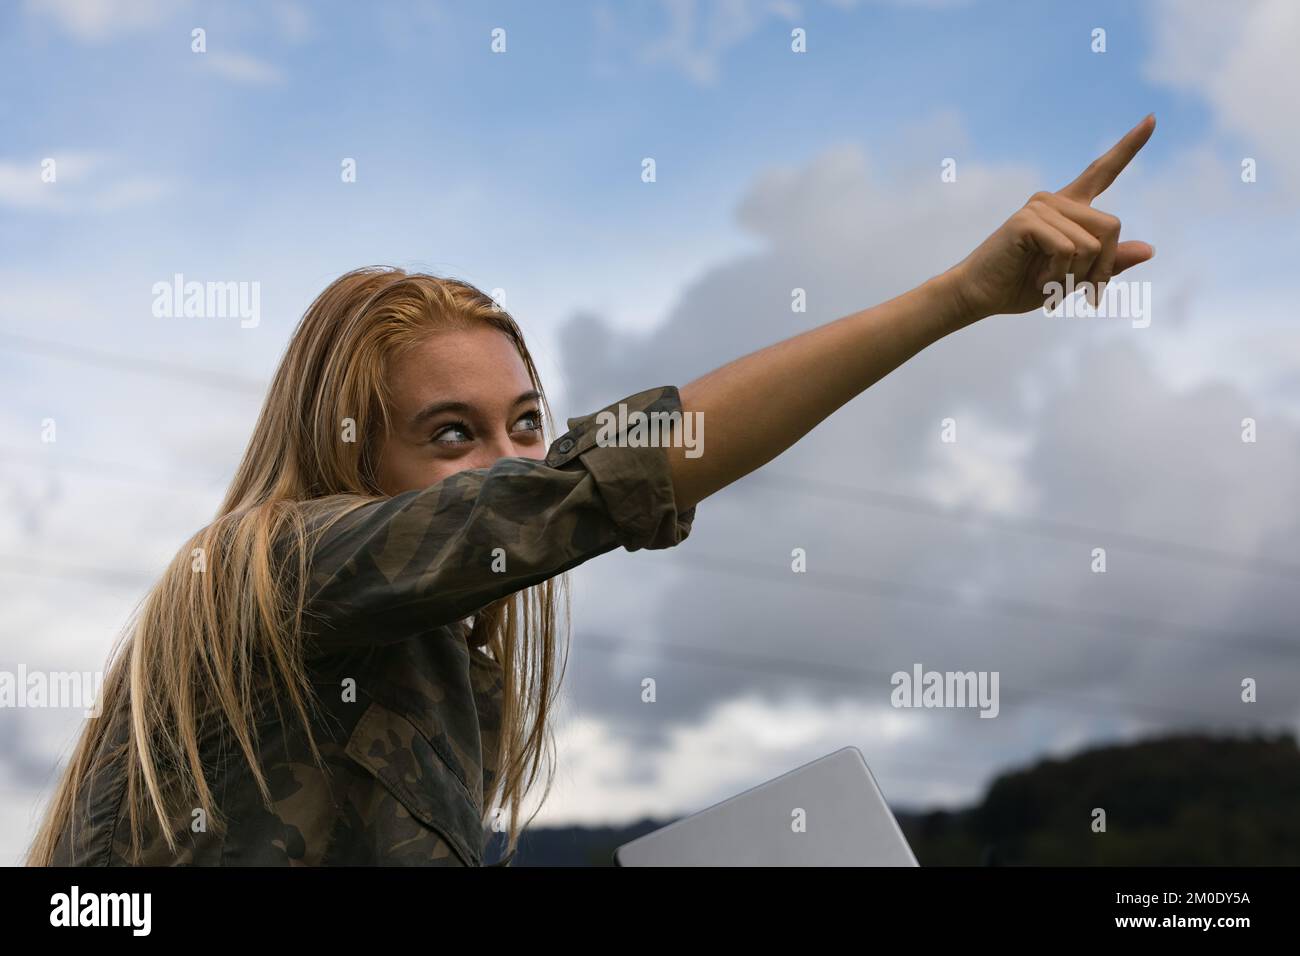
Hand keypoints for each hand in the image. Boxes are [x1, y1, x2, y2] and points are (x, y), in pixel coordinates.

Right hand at [946, 114, 1156, 320]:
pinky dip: (1058, 275)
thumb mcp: (1074, 278)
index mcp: (1068, 208)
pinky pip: (1069, 250)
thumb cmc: (1022, 286)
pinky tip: (1039, 280)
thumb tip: (1149, 250)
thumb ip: (1108, 264)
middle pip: (1112, 226)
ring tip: (1050, 285)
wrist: (979, 296)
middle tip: (1085, 293)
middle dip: (1103, 268)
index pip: (1103, 172)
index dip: (1129, 146)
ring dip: (1077, 276)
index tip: (1153, 119)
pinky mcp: (1027, 220)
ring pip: (1092, 244)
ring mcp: (1040, 206)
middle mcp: (1055, 200)